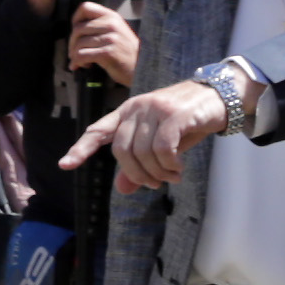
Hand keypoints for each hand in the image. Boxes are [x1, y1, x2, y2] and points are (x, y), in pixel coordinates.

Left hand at [64, 78, 228, 192]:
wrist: (219, 95)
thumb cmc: (187, 120)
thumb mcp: (161, 143)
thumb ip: (141, 163)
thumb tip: (122, 189)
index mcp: (127, 112)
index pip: (98, 130)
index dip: (81, 148)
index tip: (65, 165)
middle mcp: (136, 107)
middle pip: (122, 150)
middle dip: (138, 174)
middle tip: (155, 184)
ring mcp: (154, 108)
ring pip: (144, 152)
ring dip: (158, 173)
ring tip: (172, 177)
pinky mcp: (174, 114)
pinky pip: (163, 148)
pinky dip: (169, 164)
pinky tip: (178, 168)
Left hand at [69, 1, 141, 84]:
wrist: (142, 68)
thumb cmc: (125, 51)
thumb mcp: (116, 31)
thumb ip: (100, 25)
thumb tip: (74, 29)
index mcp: (112, 16)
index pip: (85, 7)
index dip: (75, 19)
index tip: (76, 32)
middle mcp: (112, 24)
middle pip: (78, 28)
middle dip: (72, 43)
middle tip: (74, 53)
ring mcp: (111, 38)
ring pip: (79, 43)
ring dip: (75, 55)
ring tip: (82, 61)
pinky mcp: (108, 53)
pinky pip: (82, 55)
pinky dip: (78, 62)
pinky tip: (84, 65)